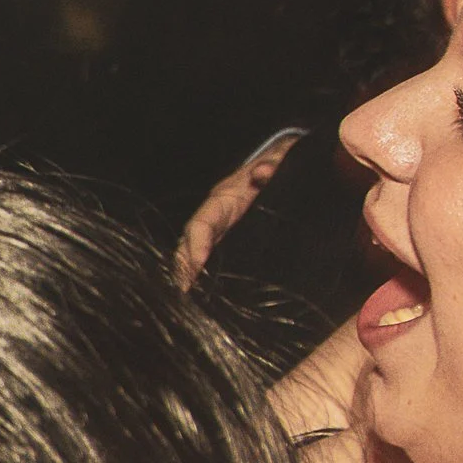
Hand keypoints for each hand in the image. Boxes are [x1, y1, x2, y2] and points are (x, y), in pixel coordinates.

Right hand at [175, 129, 300, 288]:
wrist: (282, 165)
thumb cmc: (279, 163)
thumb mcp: (280, 159)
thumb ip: (273, 164)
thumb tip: (262, 172)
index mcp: (223, 199)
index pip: (200, 224)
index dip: (195, 244)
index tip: (196, 265)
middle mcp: (214, 217)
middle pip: (189, 245)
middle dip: (182, 269)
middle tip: (180, 295)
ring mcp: (221, 231)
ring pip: (195, 255)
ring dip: (189, 277)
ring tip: (188, 302)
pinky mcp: (230, 241)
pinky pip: (211, 260)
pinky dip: (204, 277)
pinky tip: (206, 297)